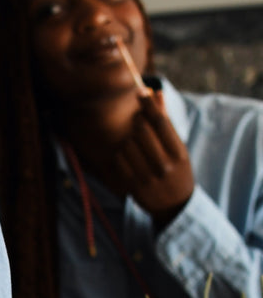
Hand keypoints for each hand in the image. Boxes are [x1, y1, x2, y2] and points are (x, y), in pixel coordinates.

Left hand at [115, 91, 193, 228]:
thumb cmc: (176, 169)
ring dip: (128, 138)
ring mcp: (148, 177)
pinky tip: (129, 156)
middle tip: (138, 120)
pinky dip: (121, 153)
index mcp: (178, 152)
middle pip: (142, 130)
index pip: (161, 122)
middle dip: (137, 121)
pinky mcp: (133, 186)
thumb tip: (157, 93)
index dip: (149, 104)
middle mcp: (164, 165)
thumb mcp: (177, 147)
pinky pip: (119, 160)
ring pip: (127, 144)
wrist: (175, 206)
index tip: (141, 91)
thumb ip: (166, 121)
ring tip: (135, 143)